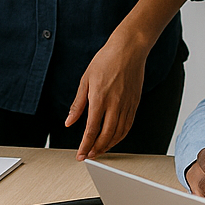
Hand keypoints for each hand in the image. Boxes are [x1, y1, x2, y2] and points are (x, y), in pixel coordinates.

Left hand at [66, 30, 150, 159]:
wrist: (129, 49)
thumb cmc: (106, 60)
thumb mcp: (85, 80)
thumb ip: (78, 104)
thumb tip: (69, 122)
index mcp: (100, 99)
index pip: (91, 130)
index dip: (85, 145)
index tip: (81, 154)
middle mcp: (115, 104)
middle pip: (106, 135)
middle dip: (97, 149)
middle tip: (90, 155)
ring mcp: (127, 105)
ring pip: (119, 133)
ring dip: (109, 145)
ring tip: (100, 150)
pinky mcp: (134, 103)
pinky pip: (128, 125)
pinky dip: (121, 136)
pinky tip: (114, 138)